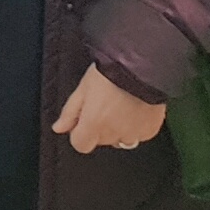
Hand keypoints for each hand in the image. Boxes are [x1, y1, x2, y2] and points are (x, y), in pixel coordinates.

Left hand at [51, 65, 167, 153]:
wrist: (143, 64)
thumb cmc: (112, 71)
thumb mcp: (83, 87)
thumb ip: (70, 112)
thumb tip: (59, 128)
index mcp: (94, 123)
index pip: (81, 144)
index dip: (80, 132)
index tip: (84, 120)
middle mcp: (114, 133)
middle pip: (101, 140)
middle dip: (100, 127)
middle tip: (105, 105)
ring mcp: (134, 133)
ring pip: (121, 140)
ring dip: (119, 128)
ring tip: (122, 105)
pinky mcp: (150, 130)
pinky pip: (139, 135)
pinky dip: (136, 126)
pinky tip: (136, 108)